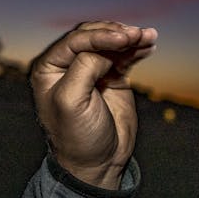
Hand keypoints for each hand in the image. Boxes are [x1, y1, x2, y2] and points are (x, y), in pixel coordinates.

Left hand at [30, 21, 157, 188]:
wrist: (98, 164)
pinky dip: (137, 48)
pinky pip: (125, 56)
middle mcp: (68, 65)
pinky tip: (150, 43)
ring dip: (131, 37)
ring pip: (111, 43)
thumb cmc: (76, 137)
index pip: (75, 40)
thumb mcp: (71, 101)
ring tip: (148, 36)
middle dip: (116, 33)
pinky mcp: (111, 77)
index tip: (123, 39)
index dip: (100, 36)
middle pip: (94, 36)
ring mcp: (91, 70)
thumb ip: (84, 68)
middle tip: (137, 35)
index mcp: (49, 68)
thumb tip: (103, 50)